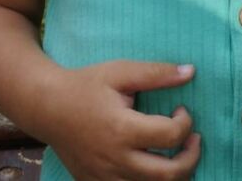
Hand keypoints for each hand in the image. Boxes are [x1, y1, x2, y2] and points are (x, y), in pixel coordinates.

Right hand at [43, 60, 199, 180]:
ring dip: (174, 175)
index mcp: (122, 129)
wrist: (47, 107)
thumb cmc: (86, 85)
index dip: (186, 122)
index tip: (181, 109)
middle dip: (191, 158)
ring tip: (178, 155)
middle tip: (193, 139)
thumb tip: (191, 72)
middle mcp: (115, 160)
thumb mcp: (121, 72)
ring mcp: (105, 178)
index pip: (170, 136)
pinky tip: (153, 165)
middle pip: (168, 176)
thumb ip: (156, 73)